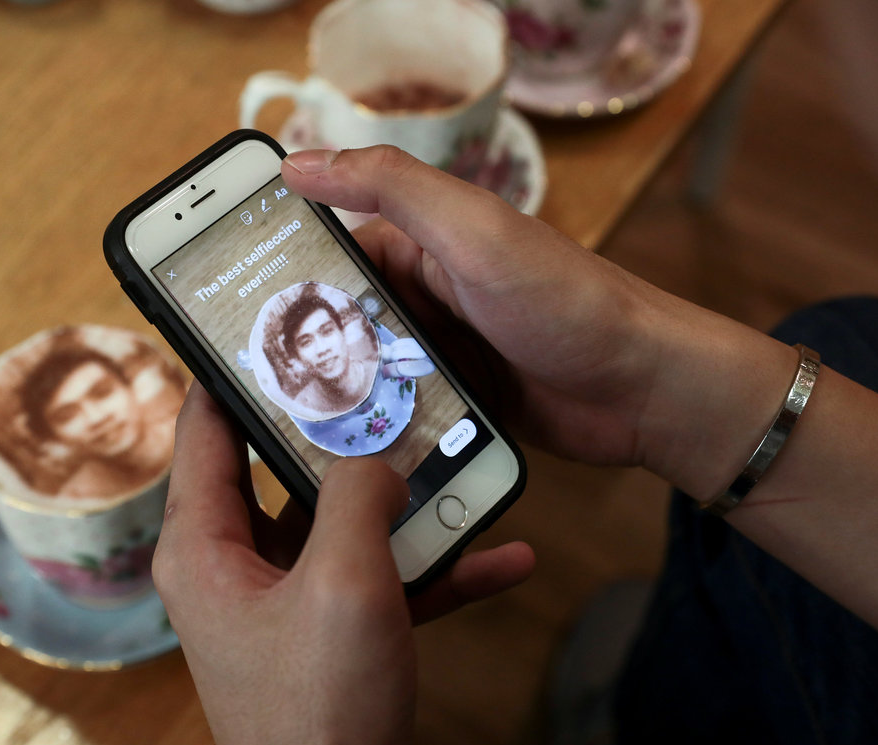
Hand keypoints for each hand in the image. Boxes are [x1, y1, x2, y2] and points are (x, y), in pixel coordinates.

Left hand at [155, 385, 534, 744]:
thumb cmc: (319, 713)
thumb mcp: (345, 585)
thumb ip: (360, 498)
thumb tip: (374, 451)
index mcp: (203, 545)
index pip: (204, 427)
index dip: (232, 369)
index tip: (272, 324)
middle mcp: (231, 567)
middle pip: (278, 469)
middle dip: (336, 430)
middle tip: (381, 377)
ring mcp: (278, 602)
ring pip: (335, 523)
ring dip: (399, 502)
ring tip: (455, 463)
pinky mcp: (321, 634)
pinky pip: (371, 579)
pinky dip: (424, 567)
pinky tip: (495, 555)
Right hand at [281, 146, 797, 500]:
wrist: (646, 390)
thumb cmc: (565, 302)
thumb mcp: (472, 231)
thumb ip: (392, 186)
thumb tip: (300, 161)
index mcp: (423, 241)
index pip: (331, 250)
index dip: (284, 273)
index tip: (232, 304)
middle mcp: (427, 293)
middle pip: (340, 317)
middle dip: (302, 345)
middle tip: (250, 381)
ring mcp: (442, 351)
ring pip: (364, 369)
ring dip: (337, 391)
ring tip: (285, 424)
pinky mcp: (457, 401)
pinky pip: (398, 410)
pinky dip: (374, 424)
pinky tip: (342, 450)